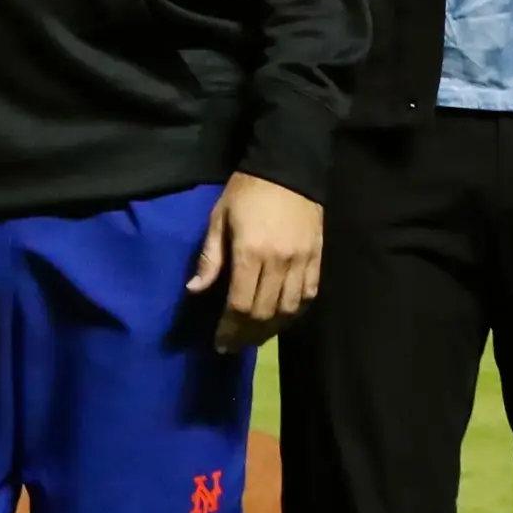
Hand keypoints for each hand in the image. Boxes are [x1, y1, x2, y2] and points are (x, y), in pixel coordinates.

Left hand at [189, 171, 324, 349]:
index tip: (219, 342)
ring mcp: (301, 260)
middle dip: (247, 335)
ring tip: (257, 337)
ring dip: (272, 329)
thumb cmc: (246, 192)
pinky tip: (284, 318)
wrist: (289, 167)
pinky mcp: (317, 256)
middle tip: (234, 345)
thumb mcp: (219, 218)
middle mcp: (278, 262)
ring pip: (289, 309)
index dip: (229, 329)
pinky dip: (297, 311)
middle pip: (264, 313)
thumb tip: (194, 290)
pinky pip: (310, 293)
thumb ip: (209, 257)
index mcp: (250, 253)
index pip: (240, 305)